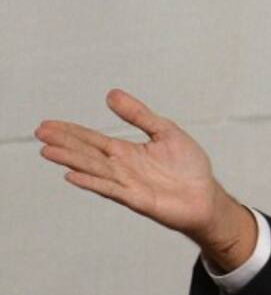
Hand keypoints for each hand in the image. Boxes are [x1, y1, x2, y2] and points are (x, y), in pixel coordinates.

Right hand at [35, 89, 254, 270]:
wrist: (207, 197)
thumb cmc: (188, 167)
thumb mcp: (166, 131)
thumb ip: (139, 115)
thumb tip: (111, 94)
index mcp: (127, 152)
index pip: (93, 139)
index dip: (71, 132)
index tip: (47, 125)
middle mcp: (122, 168)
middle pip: (88, 153)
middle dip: (64, 143)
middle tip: (40, 133)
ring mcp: (128, 184)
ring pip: (95, 170)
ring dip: (72, 161)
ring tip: (47, 151)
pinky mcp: (138, 200)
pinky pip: (112, 189)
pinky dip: (93, 182)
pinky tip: (73, 175)